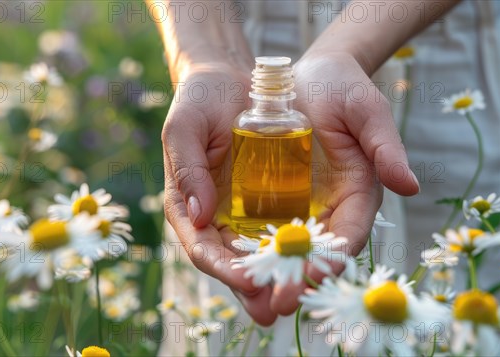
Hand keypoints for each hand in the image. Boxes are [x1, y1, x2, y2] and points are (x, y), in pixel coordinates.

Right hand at [162, 62, 277, 324]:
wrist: (228, 81)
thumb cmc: (198, 102)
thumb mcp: (184, 129)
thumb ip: (186, 169)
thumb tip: (199, 217)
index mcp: (187, 208)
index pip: (202, 249)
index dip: (223, 269)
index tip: (247, 281)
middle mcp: (214, 219)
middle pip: (233, 263)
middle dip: (254, 288)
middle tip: (276, 307)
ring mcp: (242, 214)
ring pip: (260, 255)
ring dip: (279, 277)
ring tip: (301, 293)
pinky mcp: (269, 202)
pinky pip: (283, 231)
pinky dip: (297, 249)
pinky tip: (315, 260)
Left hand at [267, 52, 419, 314]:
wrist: (306, 76)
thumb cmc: (342, 88)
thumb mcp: (366, 110)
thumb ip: (385, 146)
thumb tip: (409, 186)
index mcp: (357, 194)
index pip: (347, 237)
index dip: (330, 260)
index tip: (310, 278)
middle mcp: (329, 209)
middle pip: (313, 254)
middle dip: (295, 280)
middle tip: (274, 304)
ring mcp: (300, 208)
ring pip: (285, 250)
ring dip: (268, 275)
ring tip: (249, 296)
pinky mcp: (273, 201)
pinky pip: (260, 231)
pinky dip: (250, 250)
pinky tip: (232, 265)